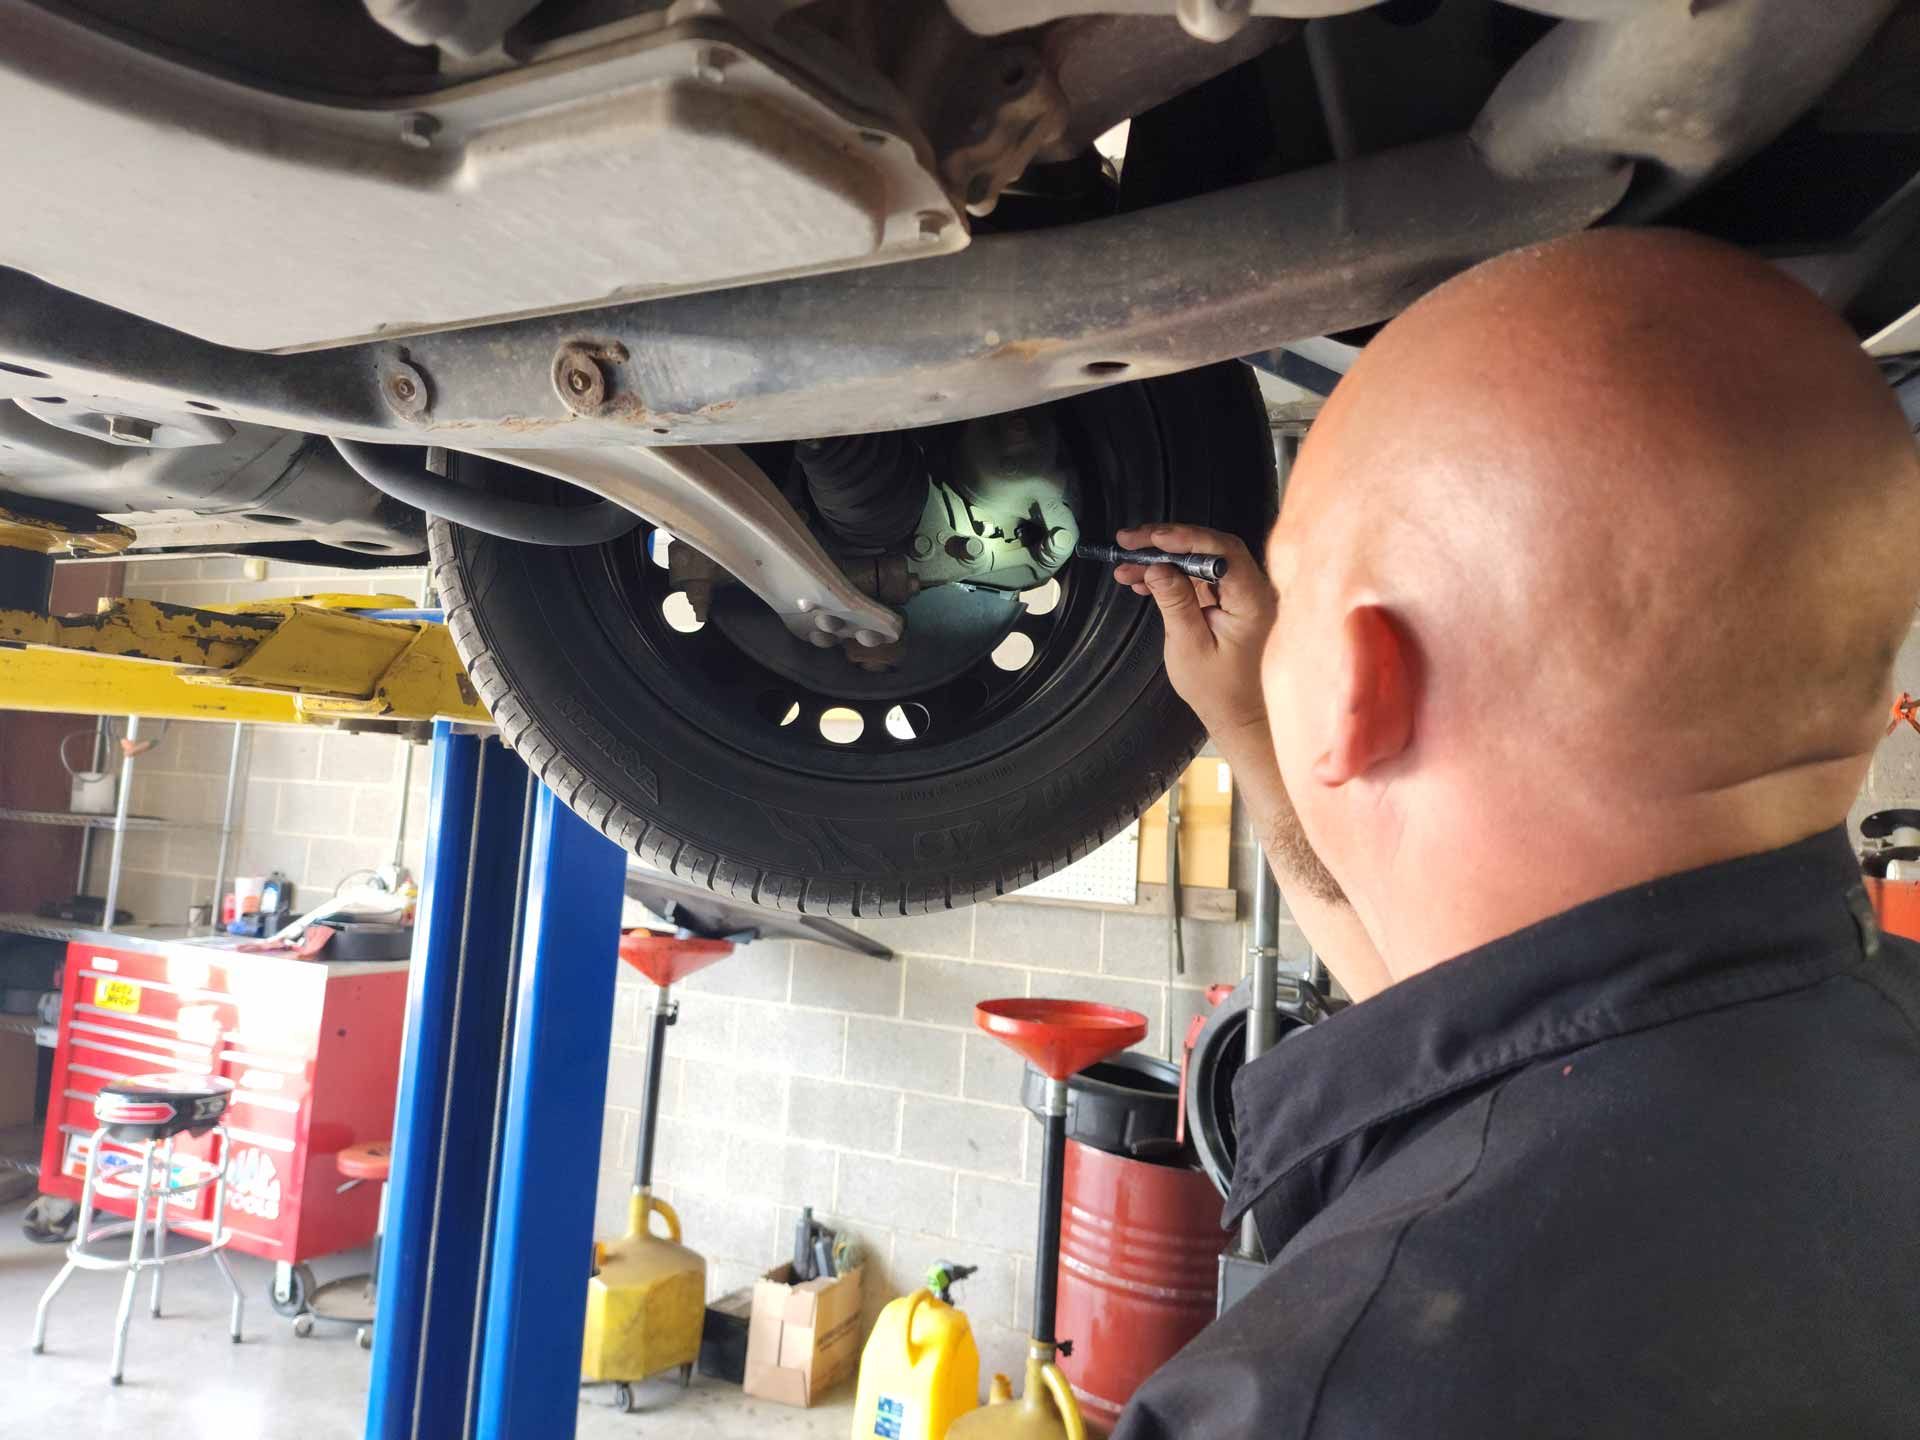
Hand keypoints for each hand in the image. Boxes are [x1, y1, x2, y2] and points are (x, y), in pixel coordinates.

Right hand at [1109, 523, 1274, 745]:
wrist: (1235, 712)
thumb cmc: (1219, 689)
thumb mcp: (1189, 645)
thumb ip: (1174, 601)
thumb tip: (1156, 566)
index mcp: (1252, 601)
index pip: (1223, 552)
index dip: (1186, 538)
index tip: (1153, 538)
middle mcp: (1252, 590)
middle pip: (1210, 547)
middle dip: (1167, 541)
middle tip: (1131, 541)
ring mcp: (1240, 592)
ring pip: (1200, 558)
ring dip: (1162, 557)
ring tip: (1126, 564)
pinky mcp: (1227, 597)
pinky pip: (1197, 574)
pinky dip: (1170, 572)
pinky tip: (1142, 578)